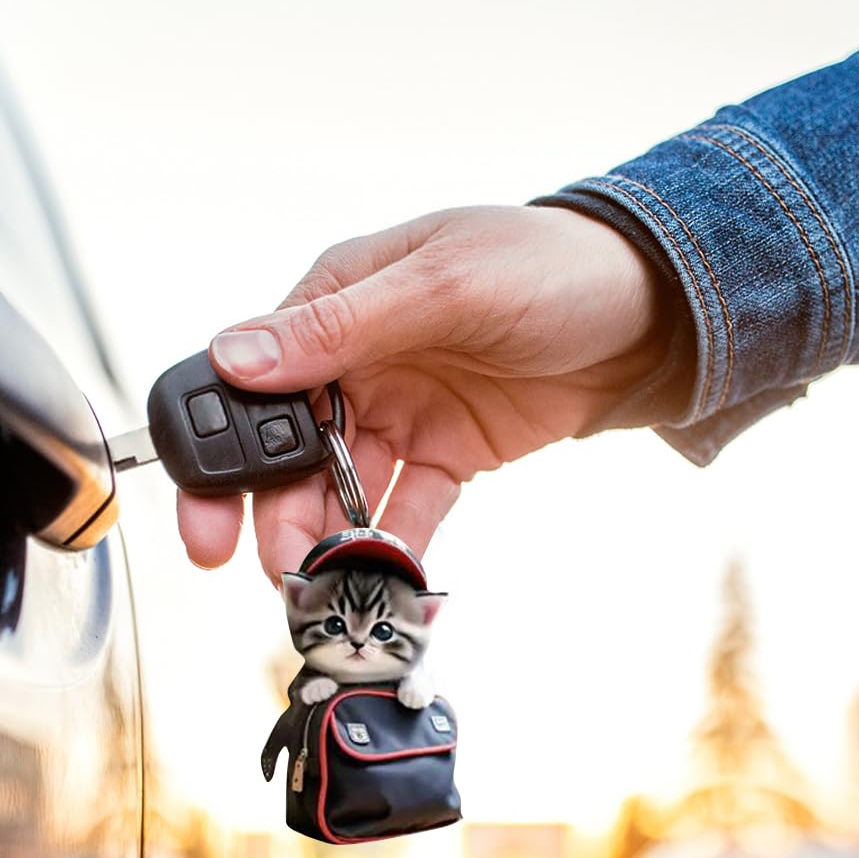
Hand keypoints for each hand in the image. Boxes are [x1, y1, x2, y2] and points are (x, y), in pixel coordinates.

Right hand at [177, 205, 664, 582]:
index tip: (207, 516)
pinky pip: (404, 511)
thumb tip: (237, 357)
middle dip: (269, 513)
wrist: (651, 313)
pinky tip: (383, 582)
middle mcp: (357, 362)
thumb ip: (341, 327)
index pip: (251, 381)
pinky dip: (390, 549)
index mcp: (336, 303)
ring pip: (339, 490)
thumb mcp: (445, 285)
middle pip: (286, 450)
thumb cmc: (549, 268)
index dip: (221, 450)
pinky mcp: (446, 456)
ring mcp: (400, 413)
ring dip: (326, 541)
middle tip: (269, 570)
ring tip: (325, 589)